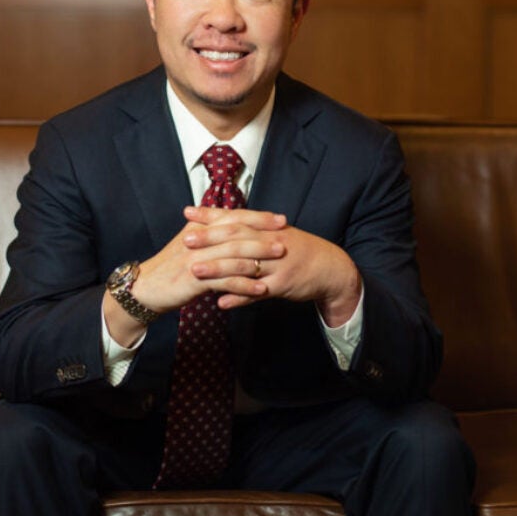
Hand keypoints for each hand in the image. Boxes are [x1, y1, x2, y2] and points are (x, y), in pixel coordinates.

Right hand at [103, 207, 283, 345]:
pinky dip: (245, 285)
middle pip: (237, 232)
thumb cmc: (170, 268)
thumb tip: (232, 223)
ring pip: (233, 254)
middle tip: (286, 236)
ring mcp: (197, 259)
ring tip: (280, 259)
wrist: (145, 288)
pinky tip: (261, 290)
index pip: (233, 217)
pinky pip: (225, 281)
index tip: (280, 218)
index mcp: (199, 228)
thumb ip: (209, 233)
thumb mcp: (189, 245)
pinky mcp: (195, 279)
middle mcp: (199, 239)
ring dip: (259, 256)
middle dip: (264, 234)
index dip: (258, 217)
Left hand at [184, 206, 361, 325]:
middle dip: (209, 238)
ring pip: (244, 265)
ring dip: (218, 268)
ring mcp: (277, 263)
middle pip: (236, 238)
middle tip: (185, 239)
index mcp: (267, 227)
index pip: (235, 217)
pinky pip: (257, 292)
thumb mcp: (276, 235)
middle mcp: (271, 242)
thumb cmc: (298, 251)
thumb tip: (222, 228)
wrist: (330, 269)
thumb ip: (251, 232)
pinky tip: (220, 303)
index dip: (211, 214)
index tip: (188, 212)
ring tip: (194, 271)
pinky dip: (239, 298)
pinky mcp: (283, 285)